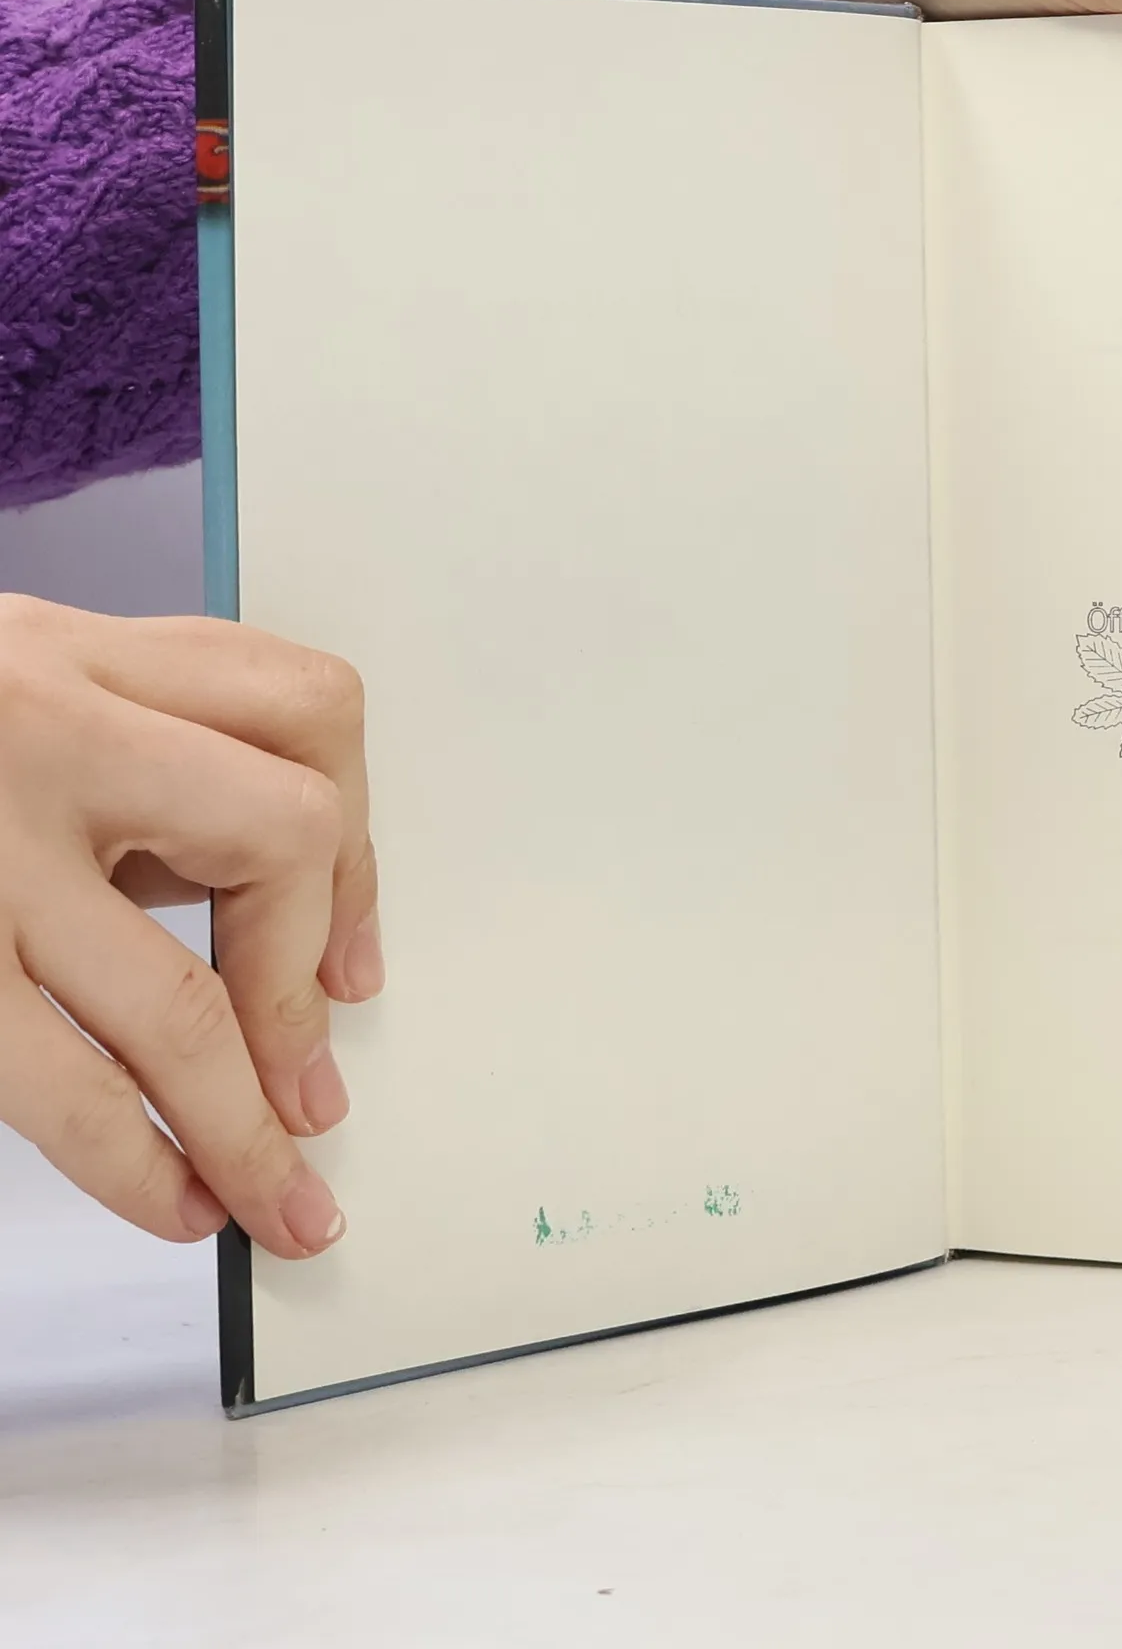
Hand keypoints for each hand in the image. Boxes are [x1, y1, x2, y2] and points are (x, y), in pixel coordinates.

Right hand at [0, 596, 379, 1255]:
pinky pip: (47, 1081)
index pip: (304, 708)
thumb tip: (276, 922)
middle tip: (316, 1096)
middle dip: (306, 981)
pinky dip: (125, 1160)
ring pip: (169, 999)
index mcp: (73, 651)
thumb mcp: (5, 681)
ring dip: (242, 1126)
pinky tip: (166, 1199)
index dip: (354, 840)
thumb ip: (133, 753)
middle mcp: (36, 728)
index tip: (351, 958)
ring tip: (278, 1204)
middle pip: (277, 832)